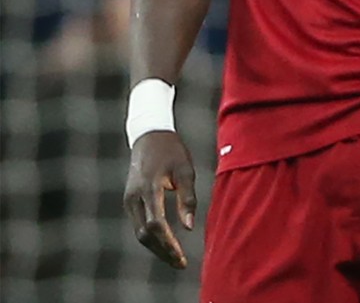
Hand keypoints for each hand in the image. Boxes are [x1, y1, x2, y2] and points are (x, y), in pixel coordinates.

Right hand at [123, 131, 196, 268]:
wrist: (149, 136)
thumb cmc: (172, 152)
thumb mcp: (186, 171)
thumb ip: (187, 199)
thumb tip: (189, 228)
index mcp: (149, 188)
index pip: (157, 224)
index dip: (169, 243)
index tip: (182, 256)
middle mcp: (134, 197)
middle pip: (145, 234)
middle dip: (162, 251)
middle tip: (180, 264)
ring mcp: (129, 200)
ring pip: (139, 232)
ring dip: (156, 247)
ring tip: (175, 259)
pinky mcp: (129, 200)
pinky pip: (138, 224)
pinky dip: (151, 237)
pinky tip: (166, 244)